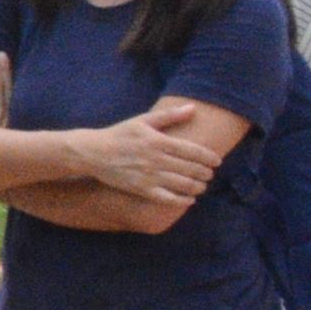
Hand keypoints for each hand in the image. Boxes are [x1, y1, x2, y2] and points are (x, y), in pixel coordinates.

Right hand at [78, 100, 222, 202]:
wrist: (93, 153)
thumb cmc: (118, 134)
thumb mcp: (142, 121)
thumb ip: (169, 116)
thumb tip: (193, 108)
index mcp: (159, 141)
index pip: (193, 151)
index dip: (209, 157)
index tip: (217, 161)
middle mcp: (157, 159)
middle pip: (191, 169)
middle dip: (205, 173)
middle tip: (210, 174)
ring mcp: (150, 176)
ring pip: (183, 184)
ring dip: (198, 187)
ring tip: (202, 186)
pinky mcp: (142, 189)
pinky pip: (168, 199)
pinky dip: (182, 201)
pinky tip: (189, 200)